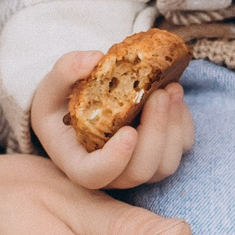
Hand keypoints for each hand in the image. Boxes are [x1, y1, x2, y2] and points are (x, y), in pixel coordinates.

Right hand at [32, 50, 196, 190]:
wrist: (77, 110)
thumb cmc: (61, 104)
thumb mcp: (51, 86)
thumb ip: (66, 71)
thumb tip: (94, 59)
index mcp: (78, 162)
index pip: (94, 175)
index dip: (114, 160)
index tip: (129, 132)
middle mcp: (110, 173)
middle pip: (139, 171)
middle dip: (156, 132)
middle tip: (159, 94)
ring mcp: (137, 167)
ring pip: (165, 165)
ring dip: (174, 127)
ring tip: (171, 89)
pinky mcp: (159, 156)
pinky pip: (180, 149)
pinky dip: (183, 124)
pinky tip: (175, 96)